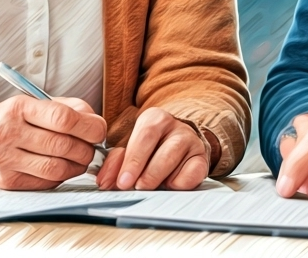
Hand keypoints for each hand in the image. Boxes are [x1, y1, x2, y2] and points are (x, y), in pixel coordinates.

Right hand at [0, 96, 106, 188]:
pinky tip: (62, 168)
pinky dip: (61, 177)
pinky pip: (45, 183)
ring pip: (56, 168)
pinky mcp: (7, 182)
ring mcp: (5, 160)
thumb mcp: (30, 104)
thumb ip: (65, 108)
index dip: (88, 126)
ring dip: (77, 166)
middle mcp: (8, 133)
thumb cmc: (6, 120)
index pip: (62, 118)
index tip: (98, 130)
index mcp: (18, 108)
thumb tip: (95, 122)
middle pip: (63, 146)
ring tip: (80, 159)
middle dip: (86, 149)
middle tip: (91, 147)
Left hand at [95, 107, 211, 190]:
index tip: (122, 181)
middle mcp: (176, 126)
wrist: (179, 147)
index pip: (144, 136)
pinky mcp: (202, 159)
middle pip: (162, 149)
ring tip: (148, 188)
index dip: (133, 160)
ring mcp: (192, 142)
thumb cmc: (150, 149)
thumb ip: (116, 164)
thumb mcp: (130, 150)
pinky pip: (195, 172)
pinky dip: (181, 182)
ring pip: (177, 159)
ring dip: (160, 177)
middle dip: (147, 172)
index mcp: (155, 118)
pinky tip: (169, 185)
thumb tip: (105, 182)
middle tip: (135, 187)